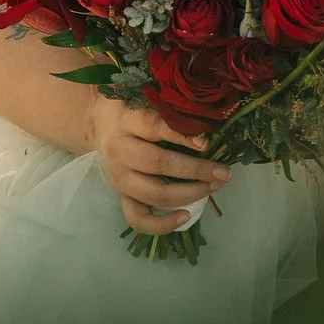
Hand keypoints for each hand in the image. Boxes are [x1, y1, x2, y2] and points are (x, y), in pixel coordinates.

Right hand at [87, 97, 230, 235]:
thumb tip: (207, 130)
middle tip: (223, 173)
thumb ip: (170, 110)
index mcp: (127, 122)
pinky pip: (138, 219)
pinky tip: (186, 215)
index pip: (155, 127)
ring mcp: (119, 178)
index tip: (208, 143)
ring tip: (213, 187)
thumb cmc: (131, 110)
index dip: (182, 136)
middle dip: (196, 170)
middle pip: (158, 164)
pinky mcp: (120, 196)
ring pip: (154, 194)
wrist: (99, 125)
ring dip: (189, 194)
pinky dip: (163, 224)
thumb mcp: (145, 100)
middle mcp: (120, 151)